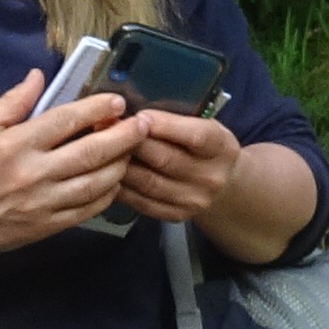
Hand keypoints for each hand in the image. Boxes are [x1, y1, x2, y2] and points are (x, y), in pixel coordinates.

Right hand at [0, 75, 137, 261]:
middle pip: (90, 152)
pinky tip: (115, 181)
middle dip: (123, 137)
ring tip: (133, 151)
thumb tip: (38, 76)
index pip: (65, 121)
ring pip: (96, 183)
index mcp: (15, 144)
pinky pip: (88, 210)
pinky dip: (108, 195)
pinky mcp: (49, 225)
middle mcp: (33, 173)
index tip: (118, 102)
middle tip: (143, 125)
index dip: (96, 109)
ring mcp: (44, 203)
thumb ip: (10, 102)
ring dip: (121, 165)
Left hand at [116, 105, 243, 226]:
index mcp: (221, 147)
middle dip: (133, 143)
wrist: (224, 185)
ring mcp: (193, 199)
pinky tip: (110, 174)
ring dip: (121, 165)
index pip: (194, 136)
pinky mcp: (177, 214)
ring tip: (104, 150)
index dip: (164, 125)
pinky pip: (141, 201)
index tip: (139, 116)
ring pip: (148, 182)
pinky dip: (122, 187)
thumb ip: (177, 120)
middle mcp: (210, 177)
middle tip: (109, 129)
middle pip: (164, 159)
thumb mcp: (205, 126)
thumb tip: (134, 114)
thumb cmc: (206, 147)